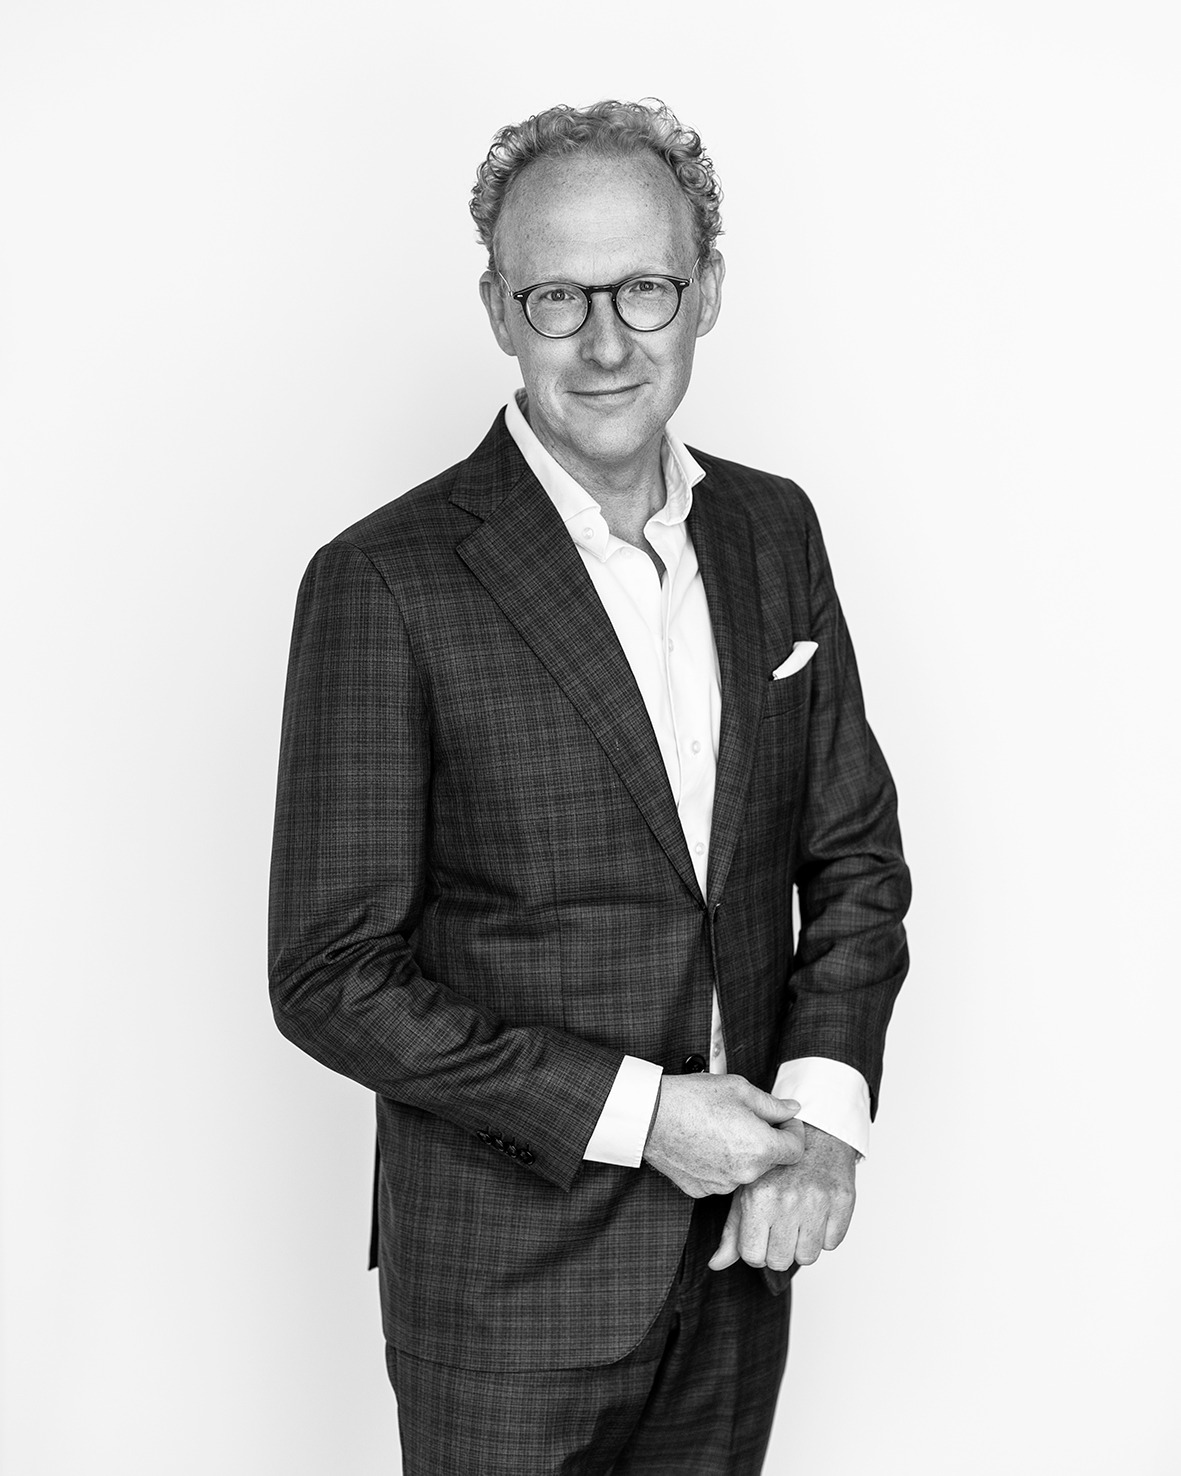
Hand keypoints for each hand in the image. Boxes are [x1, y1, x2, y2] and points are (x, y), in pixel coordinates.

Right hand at [641, 1074, 805, 1197]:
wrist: (650, 1115)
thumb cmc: (692, 1098)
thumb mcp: (739, 1089)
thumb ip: (772, 1104)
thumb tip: (791, 1110)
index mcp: (761, 1148)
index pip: (796, 1150)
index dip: (793, 1131)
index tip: (783, 1120)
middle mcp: (745, 1174)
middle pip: (771, 1161)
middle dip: (766, 1140)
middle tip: (747, 1118)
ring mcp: (722, 1186)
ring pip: (746, 1171)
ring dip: (742, 1153)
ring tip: (721, 1129)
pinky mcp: (702, 1190)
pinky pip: (722, 1178)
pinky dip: (720, 1164)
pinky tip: (705, 1144)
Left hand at [708, 1123, 856, 1270]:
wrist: (814, 1129)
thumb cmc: (776, 1164)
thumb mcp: (746, 1189)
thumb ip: (732, 1231)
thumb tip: (716, 1265)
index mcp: (759, 1197)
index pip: (753, 1256)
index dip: (755, 1251)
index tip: (760, 1236)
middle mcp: (788, 1200)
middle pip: (780, 1261)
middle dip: (778, 1250)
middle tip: (780, 1228)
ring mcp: (818, 1201)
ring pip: (808, 1256)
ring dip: (802, 1244)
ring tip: (798, 1220)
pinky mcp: (843, 1200)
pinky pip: (832, 1243)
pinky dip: (825, 1233)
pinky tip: (816, 1212)